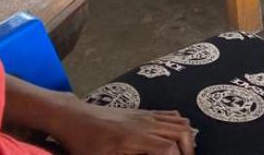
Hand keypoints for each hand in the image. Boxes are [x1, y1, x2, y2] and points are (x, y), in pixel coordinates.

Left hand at [53, 102, 195, 154]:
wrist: (75, 117)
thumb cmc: (83, 144)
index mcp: (135, 139)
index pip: (167, 148)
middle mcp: (146, 124)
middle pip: (181, 132)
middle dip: (187, 151)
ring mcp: (147, 116)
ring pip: (180, 122)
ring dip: (186, 139)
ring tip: (182, 154)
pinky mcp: (144, 112)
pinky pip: (171, 115)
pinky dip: (179, 127)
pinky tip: (173, 139)